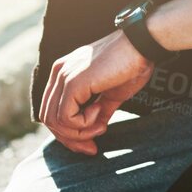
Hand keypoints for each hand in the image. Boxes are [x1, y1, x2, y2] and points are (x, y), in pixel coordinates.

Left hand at [39, 31, 153, 155]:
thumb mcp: (111, 94)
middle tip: (92, 147)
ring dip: (78, 133)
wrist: (142, 45)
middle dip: (70, 139)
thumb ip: (99, 111)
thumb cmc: (131, 64)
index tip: (90, 144)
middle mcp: (58, 74)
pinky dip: (82, 125)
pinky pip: (65, 117)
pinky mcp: (73, 82)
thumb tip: (94, 129)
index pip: (52, 111)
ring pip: (54, 121)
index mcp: (64, 74)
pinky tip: (98, 115)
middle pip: (49, 119)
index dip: (68, 134)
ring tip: (100, 127)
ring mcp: (63, 77)